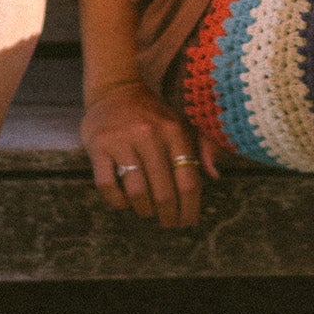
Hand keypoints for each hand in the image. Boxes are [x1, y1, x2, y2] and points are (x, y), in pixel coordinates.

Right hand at [82, 78, 220, 229]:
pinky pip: (107, 185)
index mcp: (174, 131)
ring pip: (137, 191)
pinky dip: (117, 200)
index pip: (188, 180)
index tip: (187, 222)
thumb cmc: (152, 114)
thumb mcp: (180, 123)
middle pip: (164, 191)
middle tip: (168, 224)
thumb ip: (201, 147)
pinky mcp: (98, 146)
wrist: (114, 90)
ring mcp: (122, 141)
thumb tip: (214, 175)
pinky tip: (124, 202)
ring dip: (144, 209)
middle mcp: (150, 135)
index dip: (189, 208)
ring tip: (146, 211)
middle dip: (168, 215)